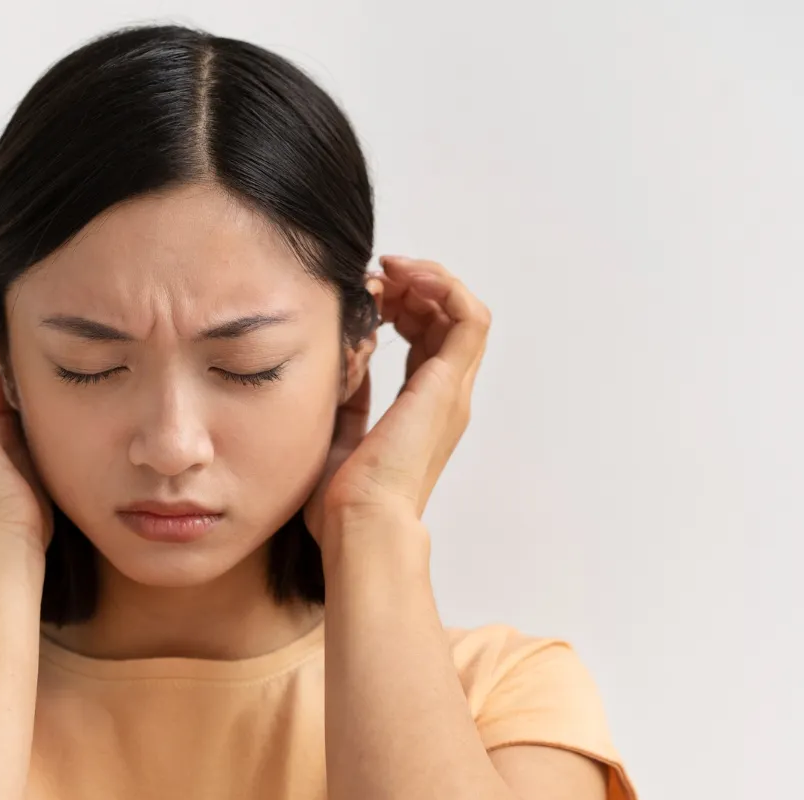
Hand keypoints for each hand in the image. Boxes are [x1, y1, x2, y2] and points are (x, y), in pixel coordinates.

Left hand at [302, 255, 491, 545]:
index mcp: (419, 411)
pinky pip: (469, 318)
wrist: (359, 525)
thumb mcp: (334, 433)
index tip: (362, 295)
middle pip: (444, 321)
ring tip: (389, 271)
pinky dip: (444, 287)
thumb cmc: (342, 502)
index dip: (398, 307)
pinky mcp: (447, 385)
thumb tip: (341, 360)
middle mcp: (442, 398)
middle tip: (373, 278)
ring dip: (427, 281)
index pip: (424, 341)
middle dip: (410, 287)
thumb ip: (345, 397)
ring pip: (461, 312)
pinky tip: (405, 279)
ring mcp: (449, 391)